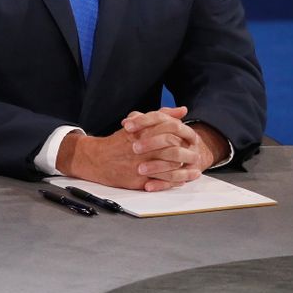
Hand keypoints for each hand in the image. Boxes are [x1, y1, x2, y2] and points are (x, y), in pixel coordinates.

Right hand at [58, 107, 219, 191]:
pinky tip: (181, 181)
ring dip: (185, 170)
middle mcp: (141, 147)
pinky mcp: (138, 179)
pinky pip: (160, 181)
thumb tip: (182, 110)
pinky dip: (174, 182)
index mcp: (142, 131)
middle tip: (195, 155)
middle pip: (171, 146)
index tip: (192, 138)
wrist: (96, 159)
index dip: (184, 133)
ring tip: (194, 171)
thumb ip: (161, 116)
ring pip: (169, 166)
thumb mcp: (138, 124)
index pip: (169, 128)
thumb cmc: (119, 142)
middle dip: (187, 152)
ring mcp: (140, 164)